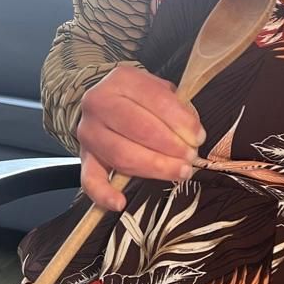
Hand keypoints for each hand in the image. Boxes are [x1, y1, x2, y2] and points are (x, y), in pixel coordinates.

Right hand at [76, 65, 205, 210]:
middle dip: (171, 146)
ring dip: (154, 167)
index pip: (155, 99)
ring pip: (122, 154)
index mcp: (122, 80)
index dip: (181, 121)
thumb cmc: (140, 99)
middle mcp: (99, 103)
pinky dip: (103, 194)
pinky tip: (120, 203)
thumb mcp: (159, 90)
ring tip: (178, 172)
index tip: (199, 137)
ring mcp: (88, 132)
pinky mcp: (84, 157)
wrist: (103, 103)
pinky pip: (90, 179)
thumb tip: (193, 135)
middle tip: (190, 157)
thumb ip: (176, 107)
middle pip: (139, 128)